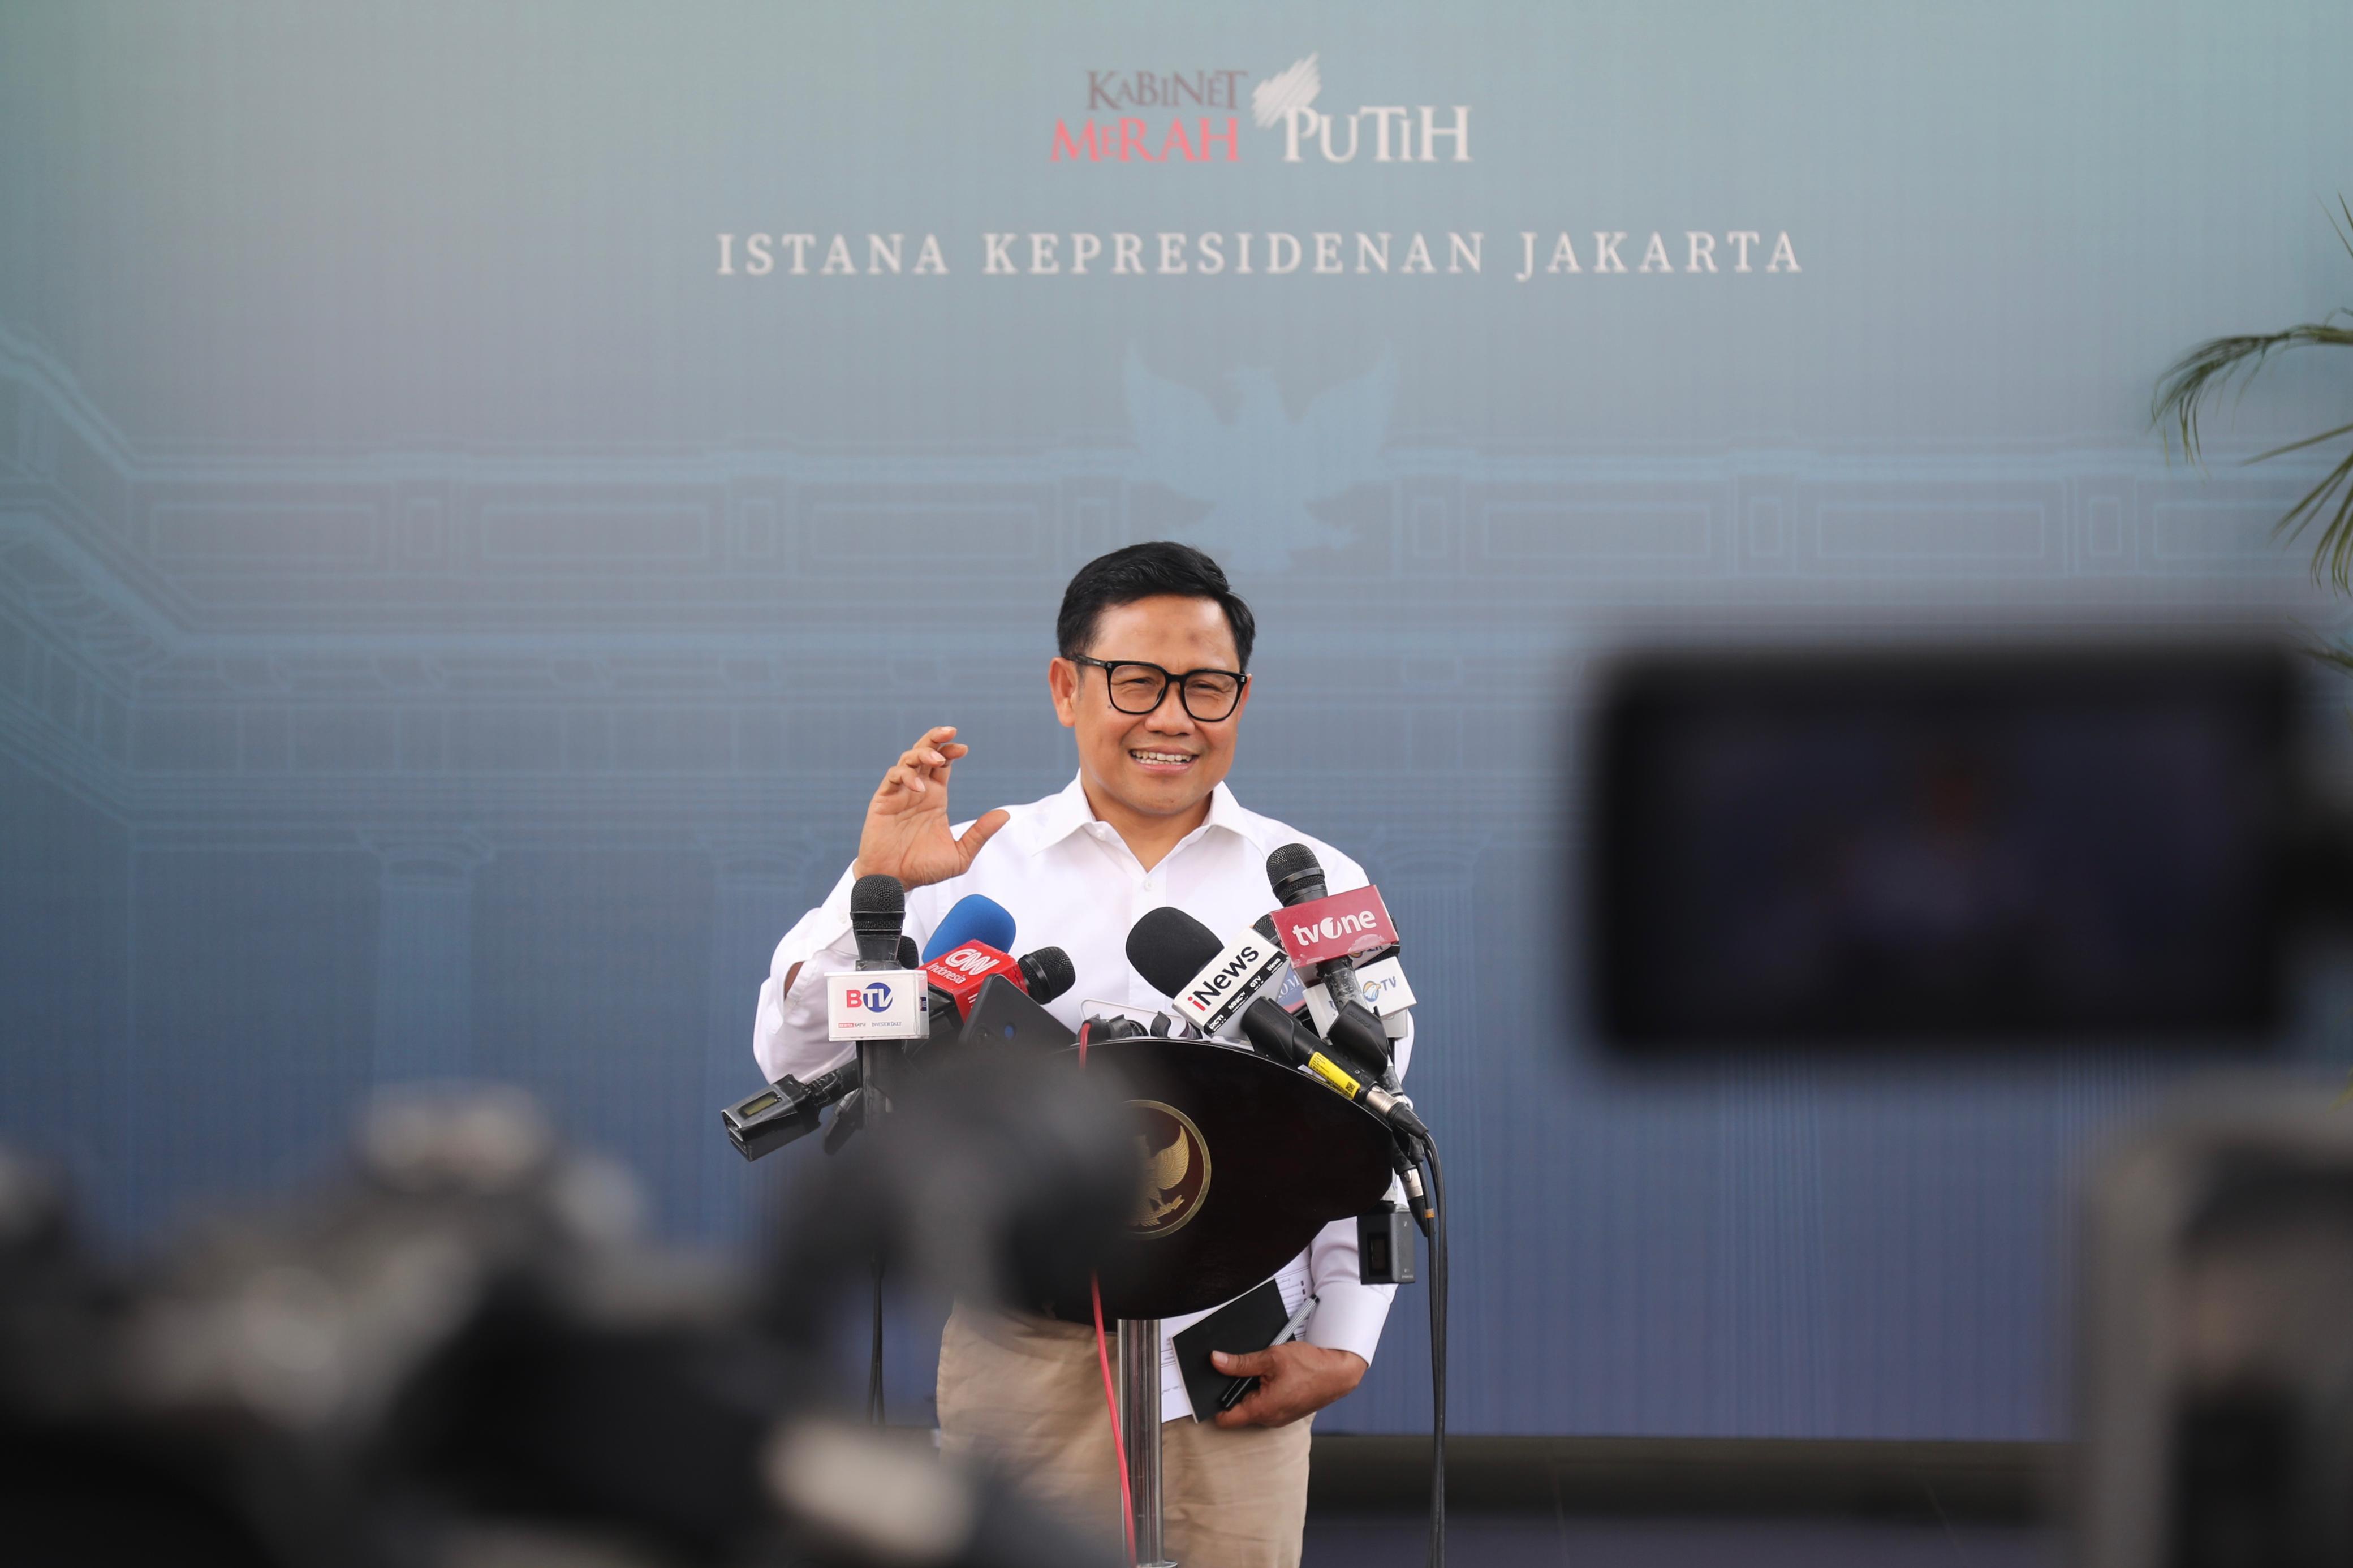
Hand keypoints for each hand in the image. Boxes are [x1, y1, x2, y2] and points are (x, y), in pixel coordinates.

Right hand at [854, 726, 1010, 890]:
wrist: (895, 882)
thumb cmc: (924, 869)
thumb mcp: (960, 854)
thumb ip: (980, 833)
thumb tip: (1005, 815)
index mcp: (935, 798)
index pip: (942, 765)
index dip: (951, 751)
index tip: (964, 748)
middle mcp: (917, 791)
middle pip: (924, 753)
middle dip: (935, 738)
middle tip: (950, 731)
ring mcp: (899, 794)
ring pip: (907, 760)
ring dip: (922, 753)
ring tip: (937, 759)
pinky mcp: (883, 801)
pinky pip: (893, 778)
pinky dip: (906, 775)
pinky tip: (919, 786)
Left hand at [1209, 1341, 1366, 1428]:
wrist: (1339, 1373)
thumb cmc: (1311, 1367)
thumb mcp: (1271, 1358)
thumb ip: (1241, 1363)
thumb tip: (1216, 1361)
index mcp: (1262, 1409)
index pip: (1225, 1418)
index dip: (1214, 1403)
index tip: (1209, 1389)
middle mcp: (1269, 1419)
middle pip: (1239, 1409)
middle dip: (1235, 1390)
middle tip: (1240, 1369)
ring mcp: (1279, 1418)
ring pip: (1253, 1406)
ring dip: (1252, 1389)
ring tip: (1262, 1371)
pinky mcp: (1286, 1412)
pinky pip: (1267, 1404)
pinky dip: (1265, 1391)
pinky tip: (1274, 1376)